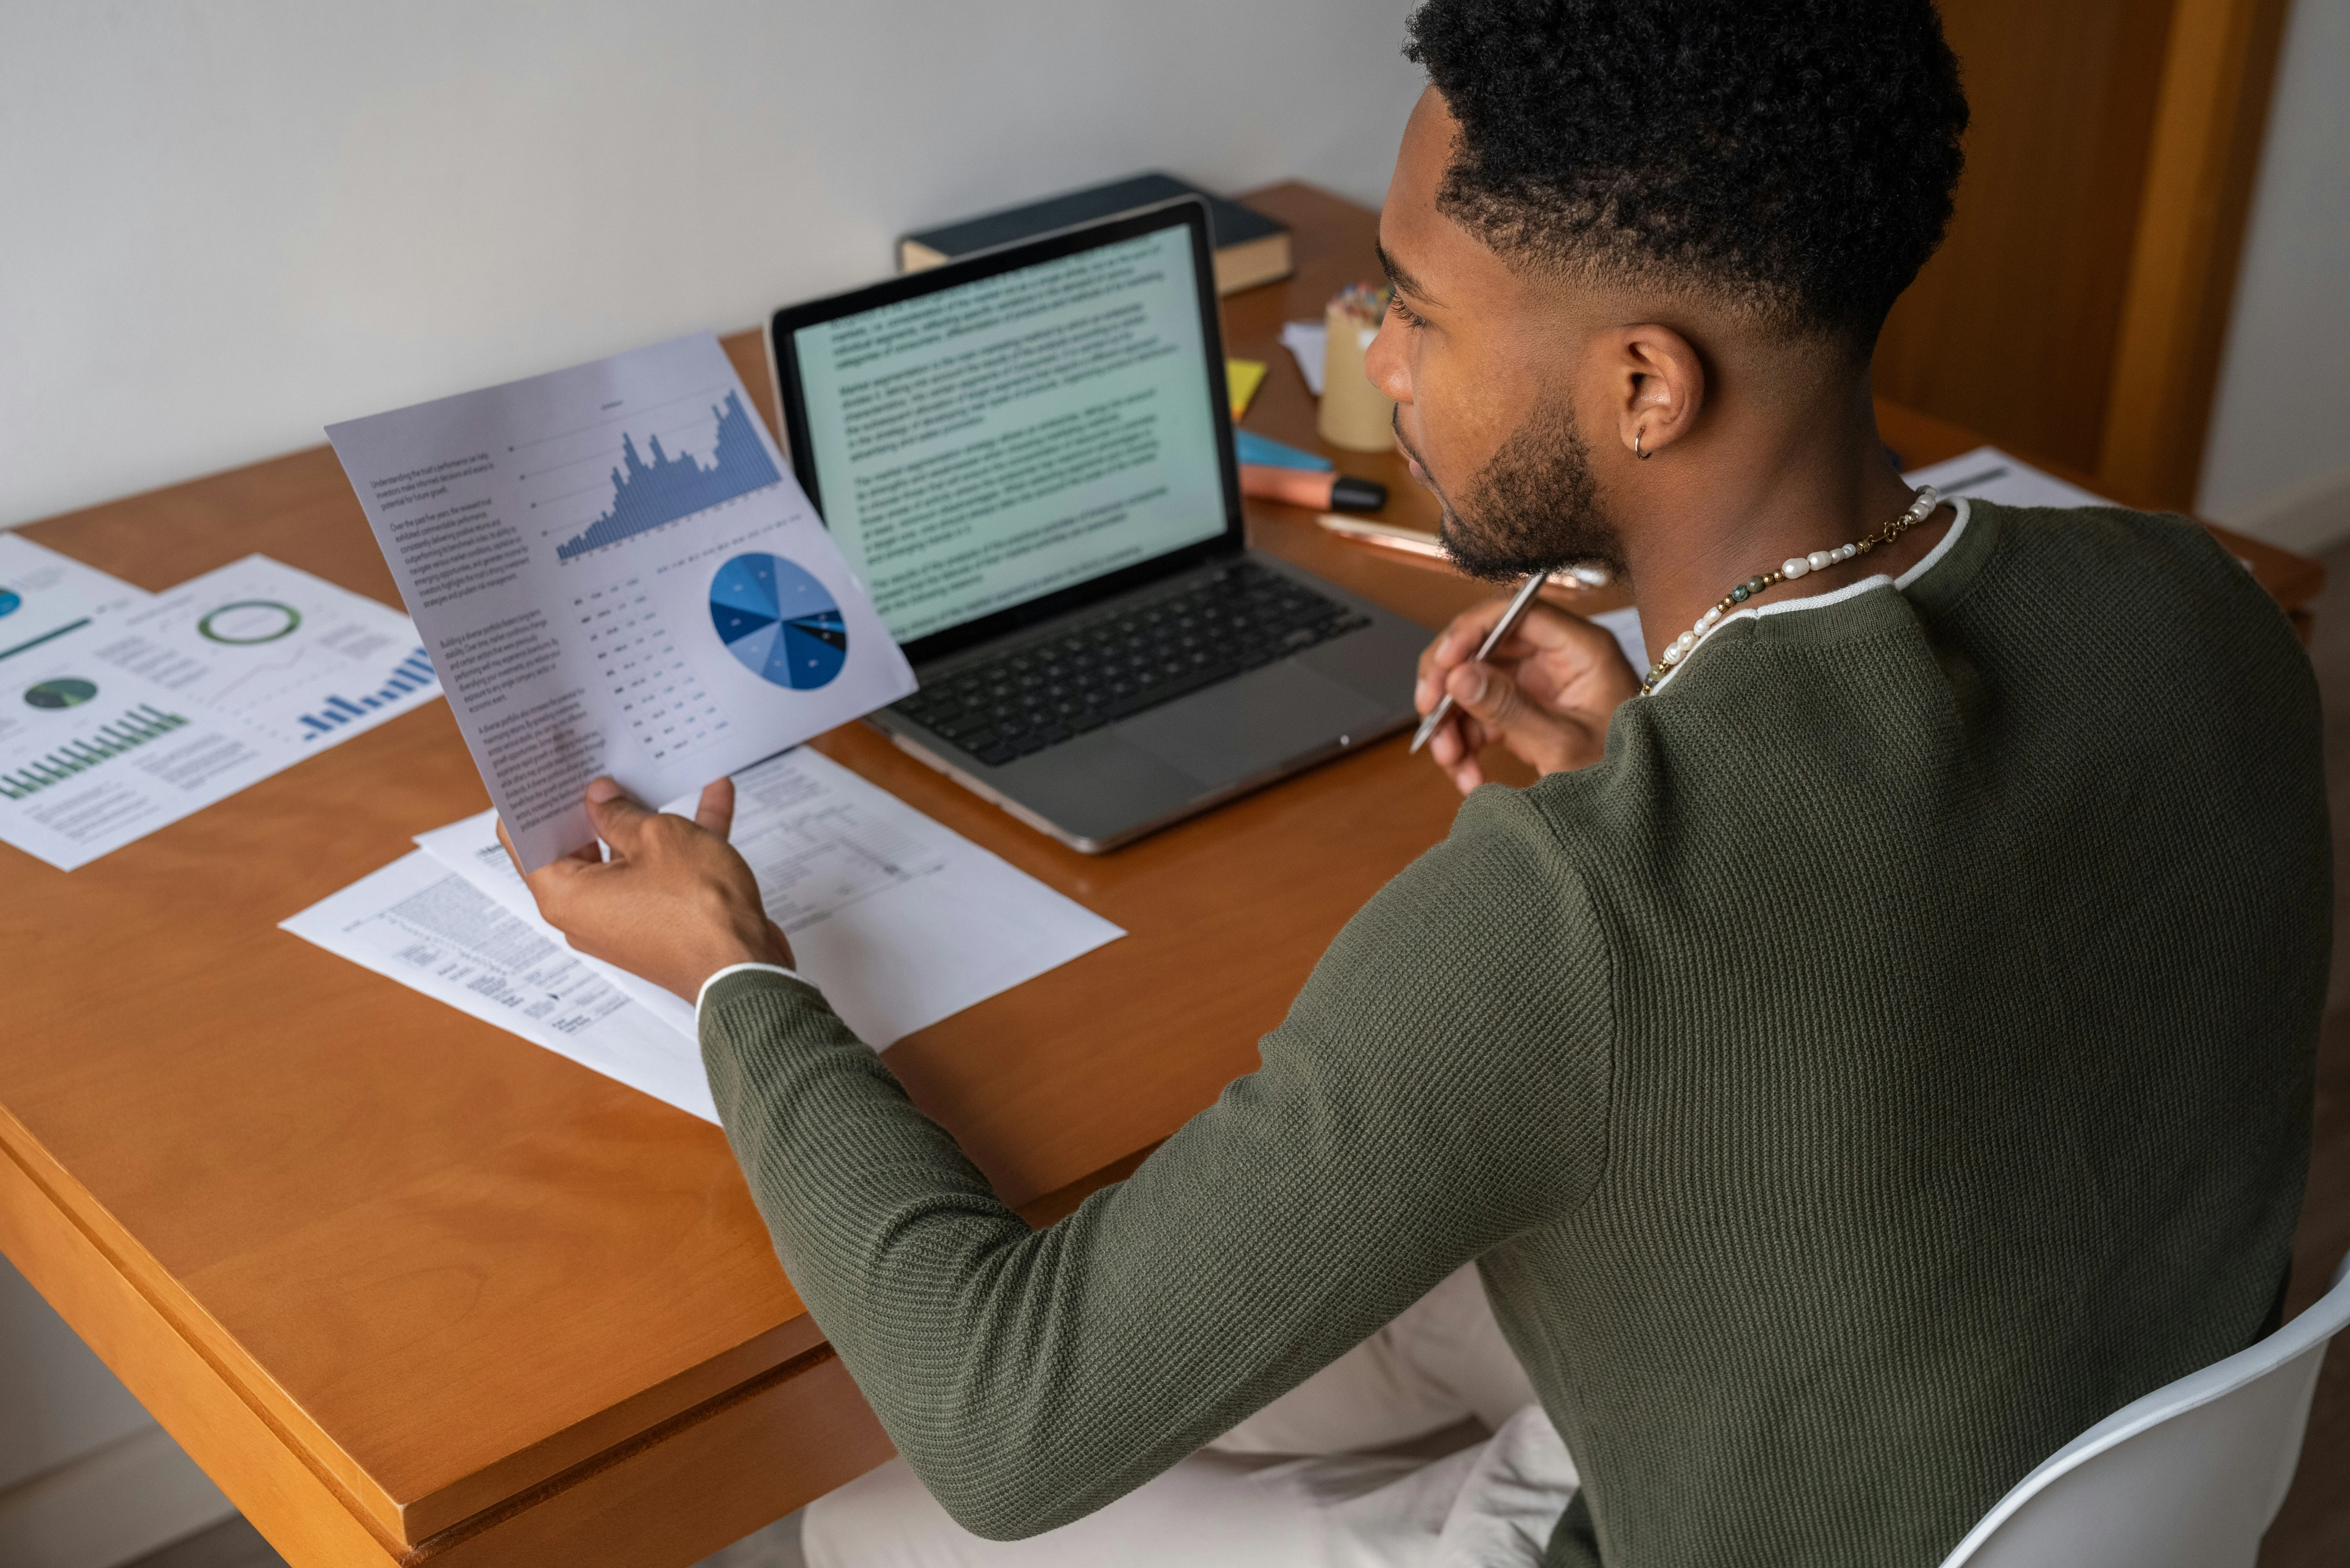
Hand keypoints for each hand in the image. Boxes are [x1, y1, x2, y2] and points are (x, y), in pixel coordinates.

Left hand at [499, 776, 793, 1001]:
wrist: (747, 969)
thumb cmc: (697, 911)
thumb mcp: (657, 838)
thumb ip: (621, 812)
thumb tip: (600, 796)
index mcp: (565, 894)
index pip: (525, 839)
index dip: (534, 798)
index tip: (545, 765)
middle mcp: (585, 911)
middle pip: (576, 844)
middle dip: (592, 801)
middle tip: (598, 758)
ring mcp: (623, 917)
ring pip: (626, 855)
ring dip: (646, 816)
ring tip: (655, 772)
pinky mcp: (658, 920)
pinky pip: (661, 872)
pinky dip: (682, 841)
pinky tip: (713, 798)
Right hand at [1413, 593, 1640, 792]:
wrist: (1637, 812)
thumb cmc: (1620, 773)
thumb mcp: (1562, 745)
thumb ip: (1509, 709)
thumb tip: (1457, 677)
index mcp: (1581, 649)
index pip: (1516, 613)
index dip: (1471, 631)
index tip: (1443, 665)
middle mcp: (1556, 657)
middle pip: (1484, 647)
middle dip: (1450, 683)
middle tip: (1428, 712)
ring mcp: (1539, 685)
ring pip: (1474, 685)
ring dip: (1452, 724)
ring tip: (1451, 762)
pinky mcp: (1525, 711)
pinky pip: (1481, 718)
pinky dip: (1466, 745)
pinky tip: (1467, 776)